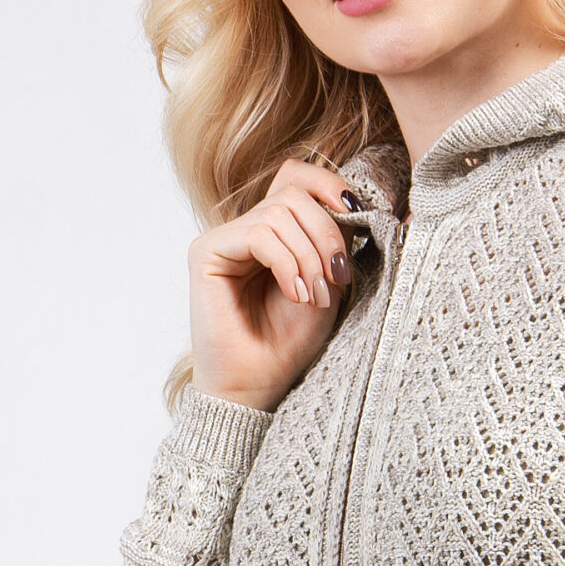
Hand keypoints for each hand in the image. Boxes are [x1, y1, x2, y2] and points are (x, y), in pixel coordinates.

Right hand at [187, 159, 362, 411]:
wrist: (256, 387)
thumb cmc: (288, 344)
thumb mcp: (328, 283)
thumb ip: (334, 238)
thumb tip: (350, 196)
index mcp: (275, 233)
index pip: (297, 177)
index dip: (329, 185)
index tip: (357, 213)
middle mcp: (246, 230)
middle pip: (293, 192)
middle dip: (326, 233)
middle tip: (337, 278)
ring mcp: (225, 239)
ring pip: (279, 212)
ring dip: (309, 256)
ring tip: (314, 296)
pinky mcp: (206, 251)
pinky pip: (257, 234)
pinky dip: (286, 263)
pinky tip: (294, 294)